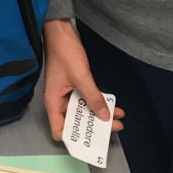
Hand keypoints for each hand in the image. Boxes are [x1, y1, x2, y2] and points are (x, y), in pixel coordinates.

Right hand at [43, 20, 124, 140]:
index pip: (60, 131)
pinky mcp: (74, 86)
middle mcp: (59, 101)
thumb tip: (105, 117)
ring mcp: (67, 94)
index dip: (75, 139)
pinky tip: (113, 105)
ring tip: (119, 117)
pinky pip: (87, 100)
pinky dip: (99, 103)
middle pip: (76, 123)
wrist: (61, 31)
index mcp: (54, 102)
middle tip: (114, 127)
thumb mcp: (81, 76)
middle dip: (95, 127)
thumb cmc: (64, 52)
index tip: (92, 141)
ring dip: (100, 115)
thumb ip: (93, 97)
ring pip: (84, 112)